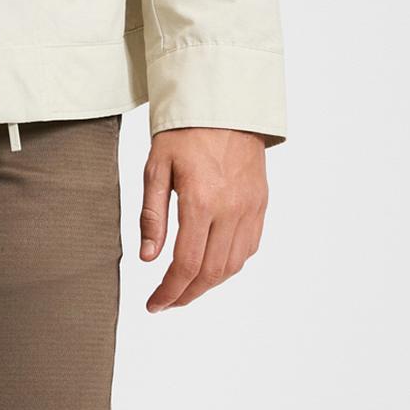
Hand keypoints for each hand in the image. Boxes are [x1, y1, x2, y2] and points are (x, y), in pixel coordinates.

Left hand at [139, 127, 267, 312]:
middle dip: (187, 295)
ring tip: (185, 288)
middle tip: (166, 302)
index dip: (169, 292)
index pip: (186, 264)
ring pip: (233, 265)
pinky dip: (229, 265)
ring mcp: (250, 208)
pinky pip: (249, 247)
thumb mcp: (156, 168)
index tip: (153, 304)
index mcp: (202, 201)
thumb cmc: (184, 133)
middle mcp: (231, 209)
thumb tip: (148, 258)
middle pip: (212, 273)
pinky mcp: (260, 204)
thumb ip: (152, 216)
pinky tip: (211, 266)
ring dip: (209, 284)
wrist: (224, 105)